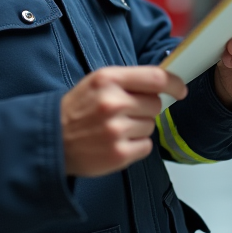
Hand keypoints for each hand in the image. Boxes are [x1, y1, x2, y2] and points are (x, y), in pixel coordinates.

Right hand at [61, 66, 186, 177]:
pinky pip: (146, 146)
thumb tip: (162, 84)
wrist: (51, 140)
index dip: (174, 83)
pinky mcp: (118, 154)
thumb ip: (127, 81)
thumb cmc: (75, 110)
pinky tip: (116, 142)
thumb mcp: (96, 83)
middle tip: (124, 113)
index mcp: (107, 79)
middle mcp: (113, 103)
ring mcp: (116, 130)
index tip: (180, 89)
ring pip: (151, 126)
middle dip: (145, 108)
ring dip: (138, 128)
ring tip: (114, 128)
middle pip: (155, 104)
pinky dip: (135, 146)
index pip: (155, 77)